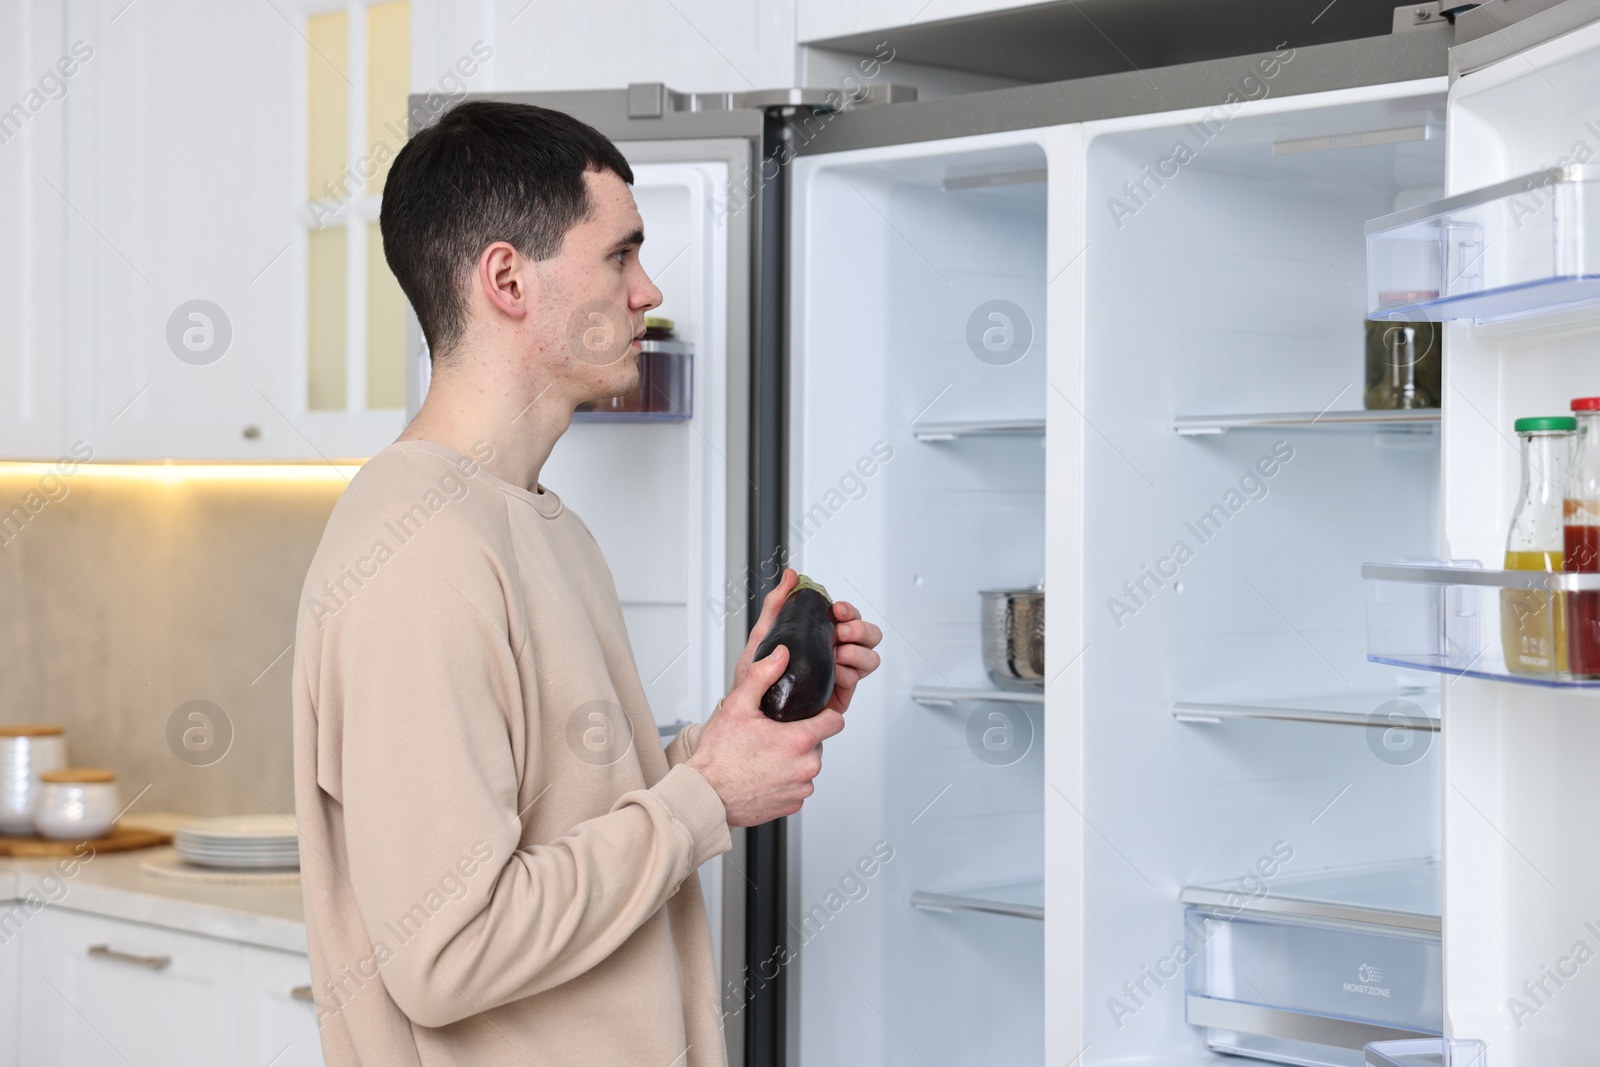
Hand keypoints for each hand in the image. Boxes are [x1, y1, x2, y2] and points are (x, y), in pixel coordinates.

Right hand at [687, 643, 844, 826]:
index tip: (811, 714)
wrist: (706, 795)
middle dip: (801, 737)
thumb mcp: (738, 706)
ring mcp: (800, 788)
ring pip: (807, 765)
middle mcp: (806, 767)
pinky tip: (764, 774)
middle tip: (773, 735)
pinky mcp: (792, 804)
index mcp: (798, 741)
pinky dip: (786, 780)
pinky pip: (798, 786)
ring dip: (793, 760)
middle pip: (818, 743)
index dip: (824, 714)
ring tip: (766, 756)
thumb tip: (781, 656)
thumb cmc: (719, 755)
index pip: (835, 721)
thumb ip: (763, 675)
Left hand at [732, 570, 883, 714]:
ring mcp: (841, 672)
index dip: (849, 610)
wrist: (753, 709)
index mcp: (821, 635)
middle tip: (841, 632)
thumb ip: (777, 603)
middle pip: (868, 634)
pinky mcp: (841, 693)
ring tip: (837, 653)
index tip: (837, 610)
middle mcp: (835, 652)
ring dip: (858, 650)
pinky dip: (850, 671)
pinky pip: (858, 678)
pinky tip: (835, 671)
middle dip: (860, 628)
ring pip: (870, 656)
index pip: (848, 616)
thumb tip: (790, 576)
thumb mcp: (763, 634)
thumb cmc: (757, 675)